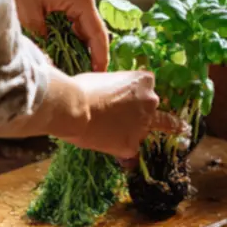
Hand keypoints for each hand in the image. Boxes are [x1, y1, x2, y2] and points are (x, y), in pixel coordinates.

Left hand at [2, 0, 108, 71]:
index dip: (99, 58)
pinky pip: (76, 18)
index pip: (98, 34)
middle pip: (93, 30)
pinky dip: (70, 33)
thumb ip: (47, 43)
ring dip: (78, 44)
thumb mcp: (31, 19)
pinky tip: (63, 48)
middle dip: (88, 53)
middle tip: (81, 75)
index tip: (98, 76)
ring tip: (72, 65)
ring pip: (84, 25)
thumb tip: (54, 65)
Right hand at [61, 71, 187, 159]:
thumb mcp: (108, 78)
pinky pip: (129, 147)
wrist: (75, 109)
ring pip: (141, 131)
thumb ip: (120, 88)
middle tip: (123, 119)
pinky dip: (120, 147)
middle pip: (151, 110)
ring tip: (108, 131)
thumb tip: (116, 96)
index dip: (136, 95)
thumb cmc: (84, 89)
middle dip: (140, 115)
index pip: (147, 89)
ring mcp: (144, 125)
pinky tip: (105, 142)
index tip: (127, 100)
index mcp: (145, 81)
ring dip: (130, 131)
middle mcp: (151, 102)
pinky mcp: (133, 145)